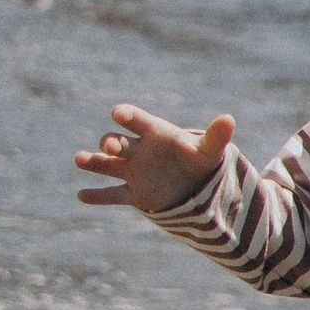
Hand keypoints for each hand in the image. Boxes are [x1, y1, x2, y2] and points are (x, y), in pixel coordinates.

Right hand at [74, 104, 235, 216]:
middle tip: (109, 147)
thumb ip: (216, 136)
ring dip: (92, 162)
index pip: (136, 119)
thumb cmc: (198, 160)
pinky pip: (112, 194)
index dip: (126, 115)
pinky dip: (98, 196)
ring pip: (106, 165)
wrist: (195, 186)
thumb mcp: (209, 150)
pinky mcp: (134, 193)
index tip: (118, 114)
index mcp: (153, 132)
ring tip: (79, 160)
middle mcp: (137, 149)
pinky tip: (82, 196)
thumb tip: (229, 119)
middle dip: (111, 143)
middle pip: (116, 142)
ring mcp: (132, 171)